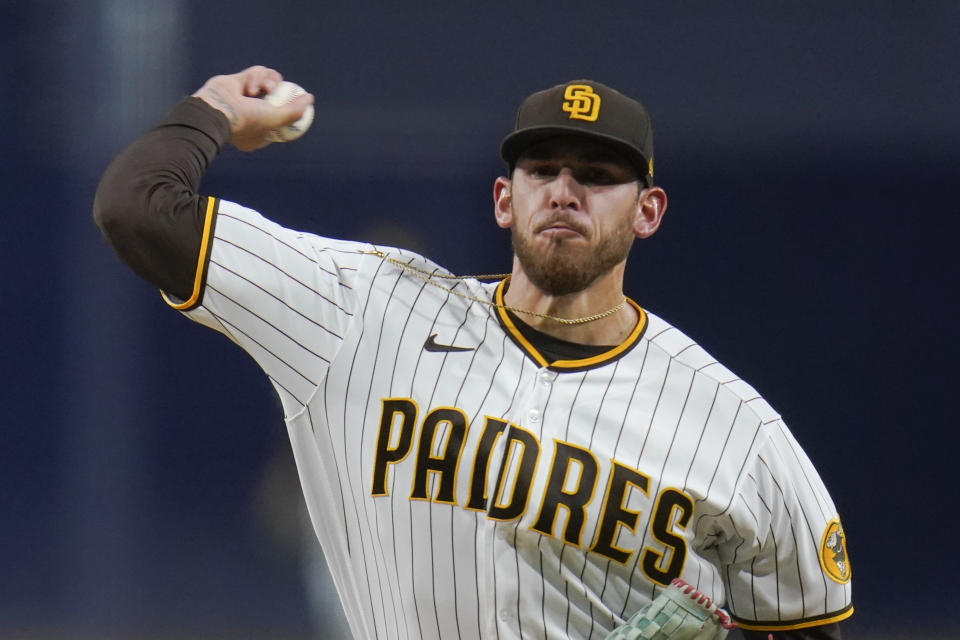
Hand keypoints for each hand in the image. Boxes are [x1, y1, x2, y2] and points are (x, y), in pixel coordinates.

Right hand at [192, 65, 314, 150]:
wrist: (216, 109)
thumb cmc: (246, 120)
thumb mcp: (275, 119)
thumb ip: (294, 111)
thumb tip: (310, 99)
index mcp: (257, 132)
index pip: (279, 119)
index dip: (288, 111)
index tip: (296, 105)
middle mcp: (250, 115)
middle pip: (276, 97)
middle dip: (278, 92)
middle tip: (278, 91)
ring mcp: (244, 98)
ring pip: (268, 81)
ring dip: (267, 82)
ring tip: (263, 89)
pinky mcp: (237, 81)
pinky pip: (256, 72)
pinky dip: (256, 77)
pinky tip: (250, 86)